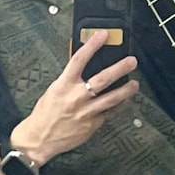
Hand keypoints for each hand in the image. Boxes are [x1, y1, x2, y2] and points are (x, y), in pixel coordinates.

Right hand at [12, 29, 138, 165]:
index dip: (92, 45)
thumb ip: (70, 79)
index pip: (79, 60)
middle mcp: (77, 97)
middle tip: (131, 61)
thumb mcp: (55, 90)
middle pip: (102, 79)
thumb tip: (83, 65)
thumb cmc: (45, 113)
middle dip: (119, 69)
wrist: (40, 138)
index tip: (103, 35)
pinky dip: (118, 106)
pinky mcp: (92, 125)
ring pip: (111, 98)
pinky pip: (109, 113)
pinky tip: (125, 100)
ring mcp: (86, 112)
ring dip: (126, 90)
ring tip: (135, 84)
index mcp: (64, 85)